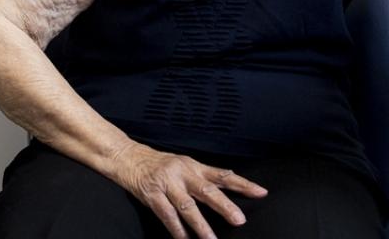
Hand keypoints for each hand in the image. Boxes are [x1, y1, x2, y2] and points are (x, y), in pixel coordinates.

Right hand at [111, 143, 266, 238]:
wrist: (128, 157)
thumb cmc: (160, 163)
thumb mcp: (185, 163)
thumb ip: (206, 174)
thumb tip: (232, 177)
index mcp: (194, 166)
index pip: (223, 175)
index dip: (243, 184)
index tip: (261, 192)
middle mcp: (183, 174)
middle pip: (207, 191)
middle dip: (224, 206)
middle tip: (239, 220)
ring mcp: (167, 184)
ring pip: (187, 207)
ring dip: (200, 226)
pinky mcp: (152, 195)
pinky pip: (167, 216)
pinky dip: (177, 230)